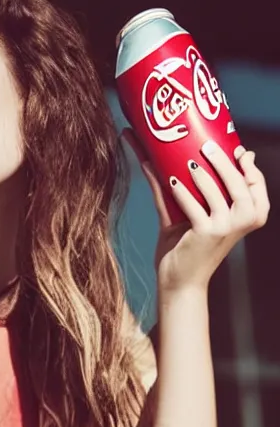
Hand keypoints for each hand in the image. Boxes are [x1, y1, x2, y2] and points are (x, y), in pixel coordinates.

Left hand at [123, 129, 269, 299]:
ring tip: (189, 161)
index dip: (248, 164)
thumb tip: (178, 157)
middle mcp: (244, 221)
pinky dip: (181, 192)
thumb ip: (192, 191)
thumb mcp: (195, 215)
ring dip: (201, 174)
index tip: (236, 148)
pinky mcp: (205, 233)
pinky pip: (193, 206)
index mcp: (251, 215)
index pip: (256, 183)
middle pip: (239, 183)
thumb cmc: (188, 245)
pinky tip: (170, 180)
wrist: (180, 280)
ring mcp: (226, 228)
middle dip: (224, 161)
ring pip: (216, 192)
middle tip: (207, 145)